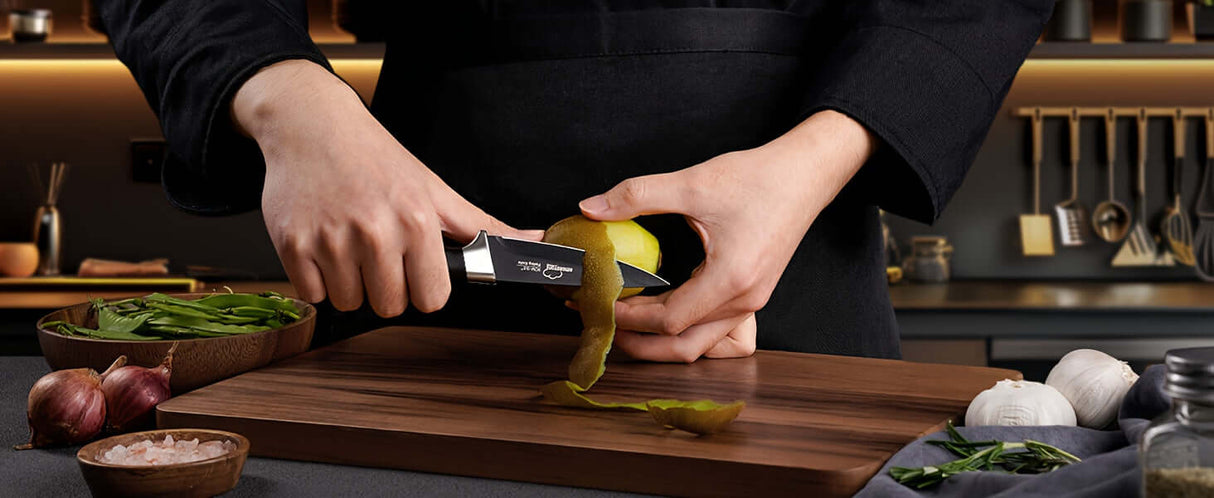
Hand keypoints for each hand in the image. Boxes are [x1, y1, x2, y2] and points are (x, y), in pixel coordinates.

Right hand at [232, 60, 540, 316]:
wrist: (312, 125)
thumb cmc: (377, 158)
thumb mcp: (435, 189)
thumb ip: (484, 226)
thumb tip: (534, 241)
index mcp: (417, 222)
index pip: (431, 299)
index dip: (423, 287)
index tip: (414, 267)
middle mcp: (375, 233)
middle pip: (389, 306)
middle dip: (386, 286)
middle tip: (378, 250)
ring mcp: (330, 241)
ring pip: (350, 303)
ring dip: (350, 282)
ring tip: (350, 242)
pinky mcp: (292, 245)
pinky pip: (313, 295)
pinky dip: (317, 278)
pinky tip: (324, 243)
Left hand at [580, 110, 876, 361]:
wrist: (806, 173)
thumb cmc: (759, 178)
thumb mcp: (693, 182)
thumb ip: (637, 195)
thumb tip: (591, 207)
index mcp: (731, 279)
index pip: (670, 320)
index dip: (631, 317)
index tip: (602, 303)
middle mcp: (745, 300)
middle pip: (685, 345)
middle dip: (642, 343)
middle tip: (606, 325)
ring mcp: (753, 301)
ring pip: (701, 342)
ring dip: (662, 339)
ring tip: (628, 323)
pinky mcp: (754, 294)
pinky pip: (714, 327)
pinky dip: (683, 327)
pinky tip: (659, 307)